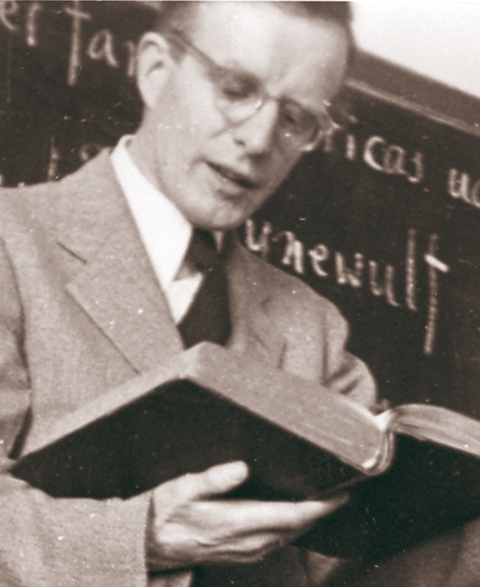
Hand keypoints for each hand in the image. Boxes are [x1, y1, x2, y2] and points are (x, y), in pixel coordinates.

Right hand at [146, 461, 346, 571]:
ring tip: (323, 499)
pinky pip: (277, 541)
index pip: (290, 516)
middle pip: (296, 528)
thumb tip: (242, 467)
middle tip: (340, 490)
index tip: (340, 494)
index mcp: (235, 522)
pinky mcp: (242, 553)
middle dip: (321, 511)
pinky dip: (293, 526)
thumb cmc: (164, 513)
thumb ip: (213, 479)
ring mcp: (245, 551)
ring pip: (289, 536)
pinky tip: (295, 514)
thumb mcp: (182, 488)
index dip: (319, 507)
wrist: (148, 545)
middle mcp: (246, 542)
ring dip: (308, 519)